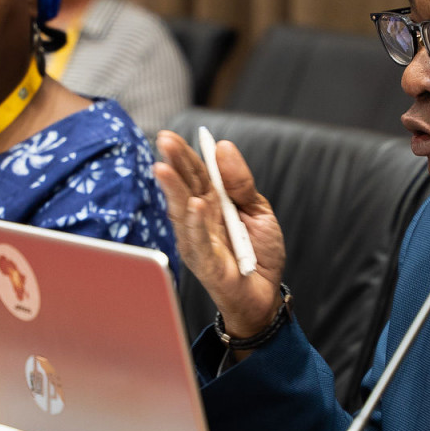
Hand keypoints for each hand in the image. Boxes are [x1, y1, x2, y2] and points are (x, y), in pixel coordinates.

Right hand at [153, 130, 285, 337]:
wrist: (265, 294)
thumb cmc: (259, 253)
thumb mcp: (258, 210)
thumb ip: (241, 183)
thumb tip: (223, 147)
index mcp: (212, 203)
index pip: (195, 173)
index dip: (184, 154)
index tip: (171, 135)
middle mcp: (199, 220)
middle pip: (185, 187)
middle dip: (174, 164)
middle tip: (164, 141)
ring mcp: (198, 241)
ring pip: (183, 211)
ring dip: (174, 190)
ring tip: (164, 168)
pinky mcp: (204, 263)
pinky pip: (199, 242)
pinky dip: (196, 224)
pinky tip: (195, 205)